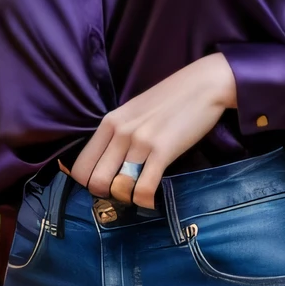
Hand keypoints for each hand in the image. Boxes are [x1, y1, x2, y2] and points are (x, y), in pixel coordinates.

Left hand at [68, 52, 237, 209]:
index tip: (106, 187)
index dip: (89, 185)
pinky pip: (144, 189)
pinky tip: (151, 200)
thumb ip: (118, 134)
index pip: (80, 167)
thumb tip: (109, 165)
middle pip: (96, 182)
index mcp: (109, 122)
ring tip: (139, 195)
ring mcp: (140, 141)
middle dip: (107, 196)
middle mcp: (120, 132)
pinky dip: (145, 201)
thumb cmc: (171, 99)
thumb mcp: (134, 112)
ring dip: (128, 199)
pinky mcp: (163, 150)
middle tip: (124, 194)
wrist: (204, 84)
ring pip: (119, 188)